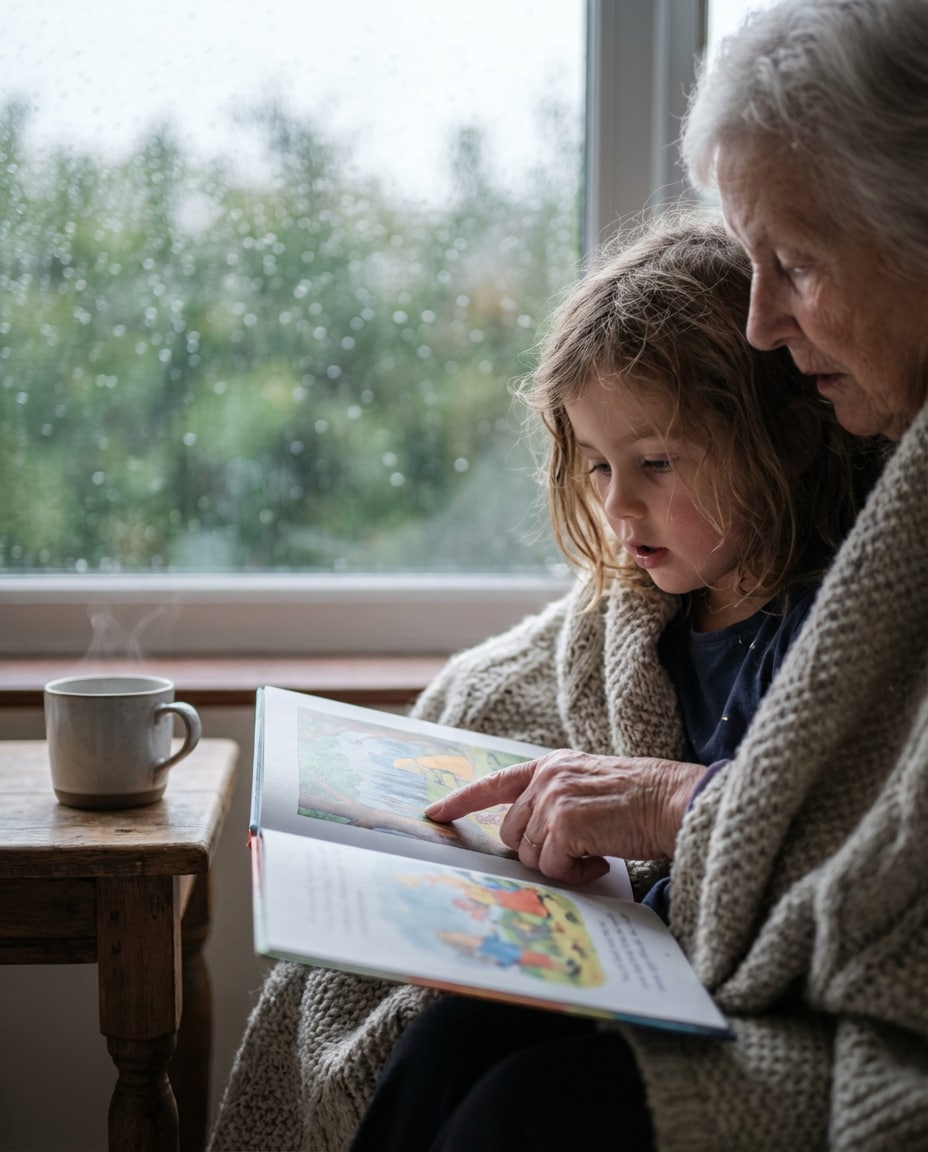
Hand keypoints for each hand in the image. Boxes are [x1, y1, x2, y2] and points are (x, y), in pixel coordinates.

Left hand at [425, 749, 704, 884]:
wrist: (676, 801)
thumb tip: (530, 840)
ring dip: (560, 864)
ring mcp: (553, 799)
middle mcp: (546, 777)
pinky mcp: (565, 824)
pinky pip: (550, 867)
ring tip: (596, 851)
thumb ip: (556, 801)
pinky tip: (601, 859)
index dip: (462, 800)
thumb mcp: (591, 787)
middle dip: (539, 851)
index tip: (435, 813)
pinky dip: (574, 873)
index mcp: (551, 765)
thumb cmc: (643, 801)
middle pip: (511, 833)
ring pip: (529, 854)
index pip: (495, 782)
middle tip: (579, 851)